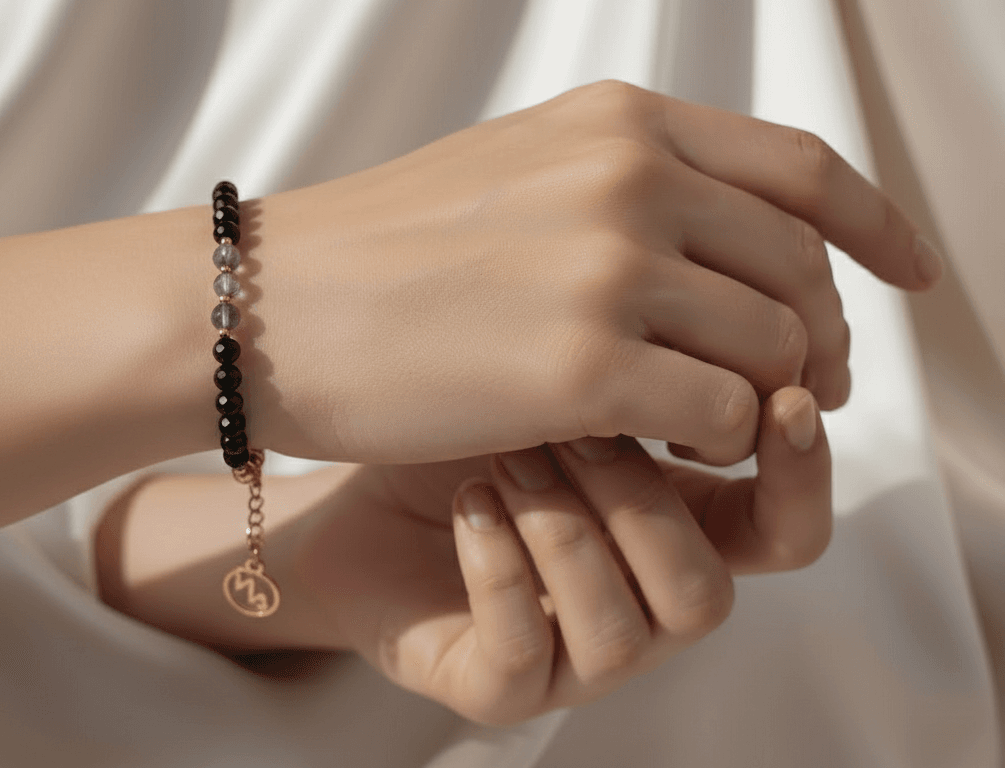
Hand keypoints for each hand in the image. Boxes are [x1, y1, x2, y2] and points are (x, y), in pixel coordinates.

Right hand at [248, 80, 937, 464]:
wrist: (269, 304)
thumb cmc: (376, 253)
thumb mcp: (515, 173)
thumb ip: (623, 184)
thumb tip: (724, 238)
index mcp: (618, 124)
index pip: (802, 169)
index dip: (877, 228)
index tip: (912, 278)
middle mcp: (630, 178)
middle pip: (801, 270)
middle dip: (825, 342)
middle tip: (803, 394)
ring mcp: (610, 268)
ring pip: (774, 349)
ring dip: (763, 403)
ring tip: (708, 432)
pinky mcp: (584, 365)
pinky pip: (722, 418)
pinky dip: (714, 447)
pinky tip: (665, 455)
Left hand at [294, 386, 829, 724]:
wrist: (360, 480)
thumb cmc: (467, 422)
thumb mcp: (568, 375)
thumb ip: (656, 360)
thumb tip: (729, 308)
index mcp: (682, 533)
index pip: (787, 535)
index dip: (801, 479)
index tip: (783, 399)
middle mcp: (641, 609)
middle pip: (705, 592)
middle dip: (638, 500)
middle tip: (571, 421)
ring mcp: (571, 660)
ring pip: (622, 632)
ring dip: (566, 533)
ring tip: (506, 462)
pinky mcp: (496, 687)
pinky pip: (524, 652)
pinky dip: (499, 569)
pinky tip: (470, 502)